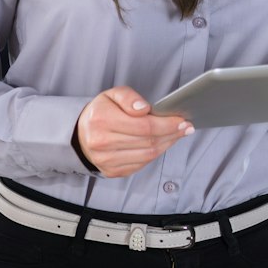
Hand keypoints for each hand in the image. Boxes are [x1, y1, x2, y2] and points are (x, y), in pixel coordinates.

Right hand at [76, 86, 193, 177]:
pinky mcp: (112, 171)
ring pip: (148, 155)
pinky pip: (142, 164)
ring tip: (175, 135)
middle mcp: (102, 142)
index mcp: (101, 120)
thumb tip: (144, 109)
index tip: (182, 120)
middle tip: (185, 127)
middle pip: (149, 141)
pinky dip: (155, 154)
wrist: (81, 134)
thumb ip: (128, 97)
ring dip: (167, 145)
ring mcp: (106, 160)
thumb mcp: (111, 95)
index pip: (144, 126)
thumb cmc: (101, 112)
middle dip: (171, 134)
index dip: (167, 124)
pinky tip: (161, 144)